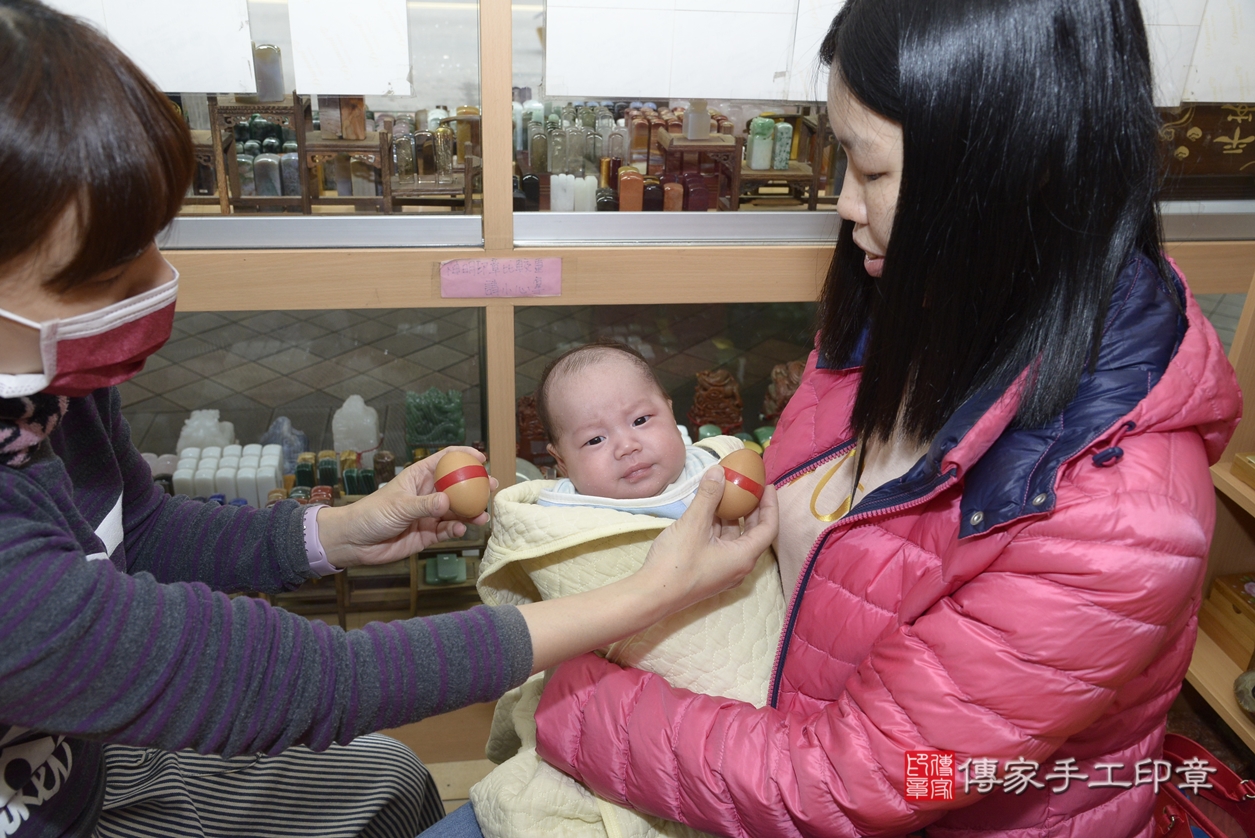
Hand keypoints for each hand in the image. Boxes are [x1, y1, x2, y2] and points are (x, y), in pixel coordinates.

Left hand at [315, 447, 497, 568]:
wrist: (355, 542)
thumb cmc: (371, 514)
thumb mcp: (399, 506)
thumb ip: (424, 505)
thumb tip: (447, 501)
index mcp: (418, 477)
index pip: (444, 460)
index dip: (463, 456)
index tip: (481, 458)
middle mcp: (427, 494)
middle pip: (457, 486)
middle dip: (475, 487)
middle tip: (491, 487)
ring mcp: (428, 514)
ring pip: (456, 511)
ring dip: (470, 513)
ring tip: (482, 516)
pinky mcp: (428, 534)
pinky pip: (447, 530)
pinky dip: (456, 530)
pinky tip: (460, 530)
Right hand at [635, 465, 778, 614]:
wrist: (652, 595)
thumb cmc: (676, 563)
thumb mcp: (694, 524)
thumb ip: (708, 496)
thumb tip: (719, 472)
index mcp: (743, 557)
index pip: (769, 527)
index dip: (770, 504)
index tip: (767, 485)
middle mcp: (738, 565)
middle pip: (753, 532)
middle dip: (752, 508)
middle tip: (748, 486)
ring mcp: (723, 569)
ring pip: (734, 538)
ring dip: (731, 515)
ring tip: (725, 492)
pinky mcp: (708, 570)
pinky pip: (720, 544)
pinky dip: (717, 526)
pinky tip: (706, 510)